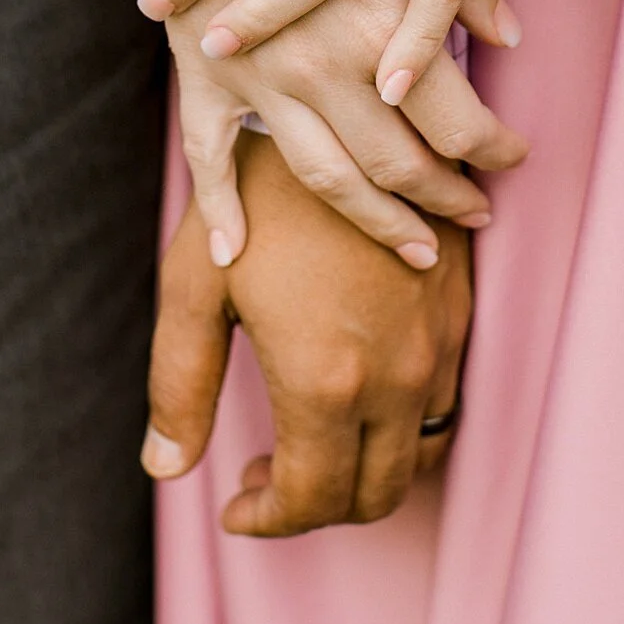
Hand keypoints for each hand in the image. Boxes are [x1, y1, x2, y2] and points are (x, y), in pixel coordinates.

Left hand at [141, 129, 470, 534]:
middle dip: (317, 506)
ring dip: (365, 469)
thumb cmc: (255, 190)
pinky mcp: (460, 309)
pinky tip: (356, 391)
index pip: (312, 500)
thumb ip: (179, 384)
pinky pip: (444, 400)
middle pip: (375, 494)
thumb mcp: (196, 283)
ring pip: (419, 453)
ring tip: (309, 440)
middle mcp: (396, 374)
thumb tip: (164, 467)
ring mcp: (438, 343)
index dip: (269, 519)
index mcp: (326, 381)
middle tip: (266, 478)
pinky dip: (404, 425)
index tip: (235, 504)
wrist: (341, 103)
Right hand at [165, 0, 526, 269]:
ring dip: (377, 221)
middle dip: (448, 197)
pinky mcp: (202, 69)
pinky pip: (210, 155)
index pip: (458, 121)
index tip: (516, 155)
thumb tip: (508, 34)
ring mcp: (258, 77)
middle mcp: (324, 67)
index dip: (496, 147)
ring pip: (326, 177)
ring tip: (416, 247)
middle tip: (478, 212)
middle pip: (399, 164)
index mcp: (383, 27)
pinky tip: (238, 251)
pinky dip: (220, 209)